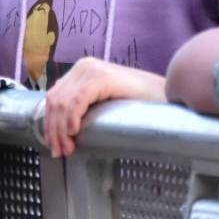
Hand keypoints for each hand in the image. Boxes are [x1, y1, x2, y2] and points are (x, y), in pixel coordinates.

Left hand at [42, 58, 165, 157]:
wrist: (169, 96)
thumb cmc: (140, 105)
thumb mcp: (105, 104)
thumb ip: (85, 108)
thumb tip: (61, 131)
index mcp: (82, 71)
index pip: (53, 98)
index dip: (49, 123)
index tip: (55, 147)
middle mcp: (84, 66)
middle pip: (54, 100)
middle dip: (53, 130)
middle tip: (61, 152)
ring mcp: (93, 69)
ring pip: (62, 102)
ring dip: (60, 129)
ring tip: (68, 148)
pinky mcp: (103, 77)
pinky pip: (77, 100)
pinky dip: (71, 117)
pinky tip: (75, 132)